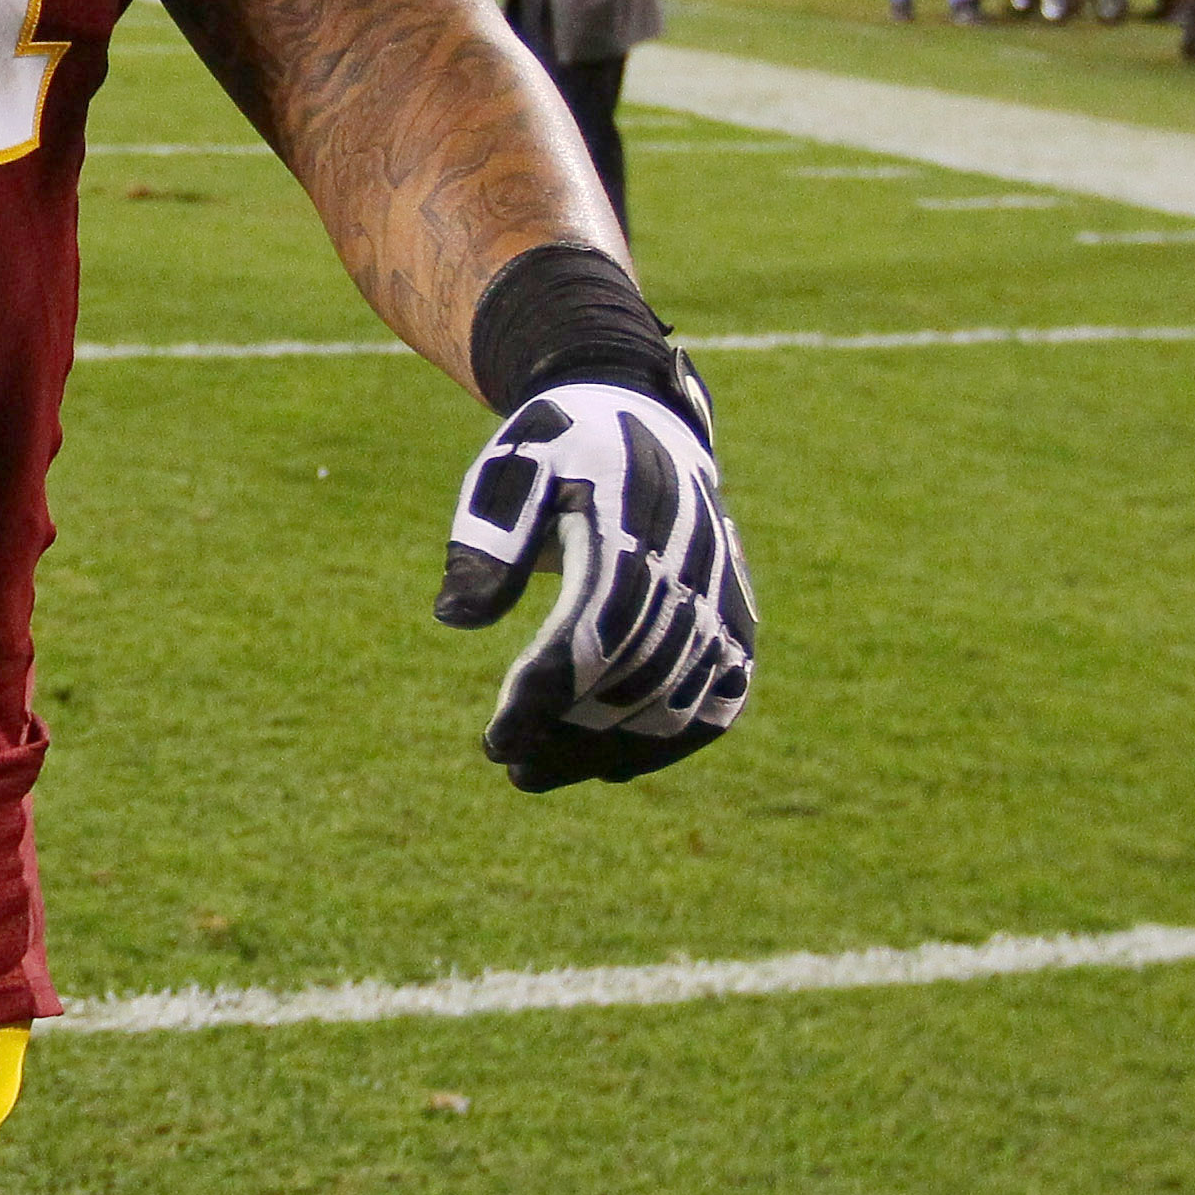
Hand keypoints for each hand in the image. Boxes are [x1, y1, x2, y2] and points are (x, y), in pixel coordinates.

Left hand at [433, 377, 756, 788]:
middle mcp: (688, 568)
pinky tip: (614, 767)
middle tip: (512, 769)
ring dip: (611, 749)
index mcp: (629, 526)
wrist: (641, 421)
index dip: (542, 699)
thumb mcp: (511, 472)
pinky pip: (721, 699)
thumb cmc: (560, 450)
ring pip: (677, 701)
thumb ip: (488, 541)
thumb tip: (456, 618)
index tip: (495, 743)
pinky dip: (673, 741)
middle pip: (633, 680)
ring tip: (541, 773)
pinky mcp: (737, 620)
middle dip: (569, 735)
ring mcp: (721, 597)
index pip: (589, 635)